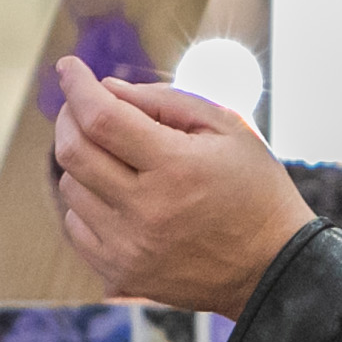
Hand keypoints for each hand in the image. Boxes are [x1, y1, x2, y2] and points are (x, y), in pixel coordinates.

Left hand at [52, 61, 313, 317]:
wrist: (273, 269)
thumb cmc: (254, 189)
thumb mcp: (228, 128)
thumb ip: (165, 101)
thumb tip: (105, 89)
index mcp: (177, 168)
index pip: (101, 118)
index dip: (77, 86)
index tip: (69, 67)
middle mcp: (146, 211)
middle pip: (73, 151)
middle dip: (69, 116)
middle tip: (82, 105)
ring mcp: (129, 249)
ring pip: (71, 188)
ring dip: (83, 161)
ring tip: (117, 157)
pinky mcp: (122, 274)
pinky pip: (76, 226)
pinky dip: (87, 201)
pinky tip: (118, 196)